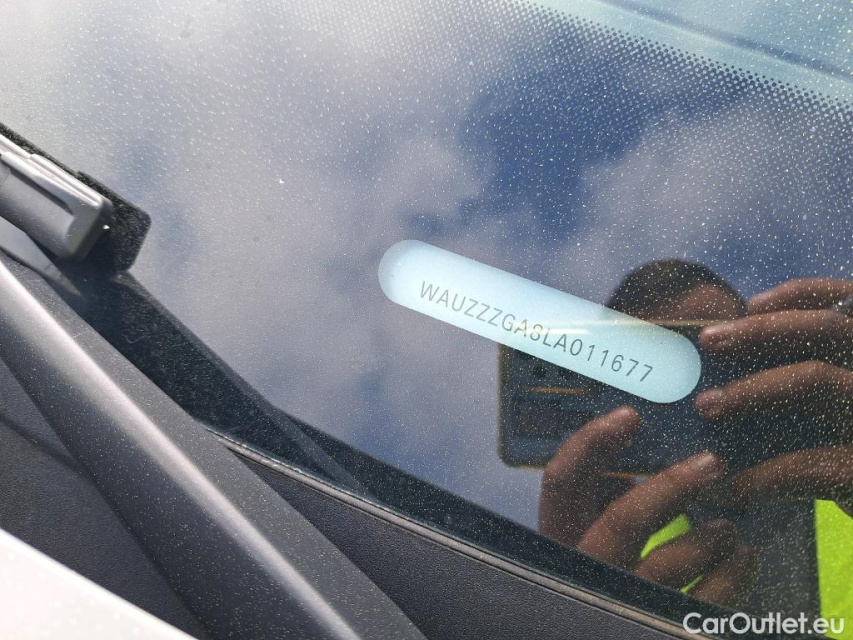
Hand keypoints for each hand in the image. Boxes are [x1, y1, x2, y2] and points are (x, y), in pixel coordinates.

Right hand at [539, 407, 756, 604]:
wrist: (608, 630)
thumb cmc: (605, 571)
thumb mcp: (588, 535)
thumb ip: (599, 503)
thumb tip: (625, 467)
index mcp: (563, 535)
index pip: (561, 483)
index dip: (591, 444)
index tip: (630, 417)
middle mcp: (585, 567)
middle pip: (623, 519)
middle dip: (671, 486)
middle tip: (712, 462)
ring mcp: (622, 600)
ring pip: (665, 565)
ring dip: (706, 538)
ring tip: (729, 527)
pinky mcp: (659, 625)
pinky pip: (701, 603)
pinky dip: (729, 577)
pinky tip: (744, 557)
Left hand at [697, 278, 852, 507]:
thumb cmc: (843, 457)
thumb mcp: (831, 411)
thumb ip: (800, 380)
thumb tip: (724, 363)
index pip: (847, 302)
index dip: (802, 295)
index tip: (751, 303)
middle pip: (828, 329)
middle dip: (761, 330)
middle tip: (708, 341)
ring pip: (815, 378)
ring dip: (751, 388)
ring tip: (706, 405)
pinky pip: (807, 464)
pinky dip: (758, 476)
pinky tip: (725, 487)